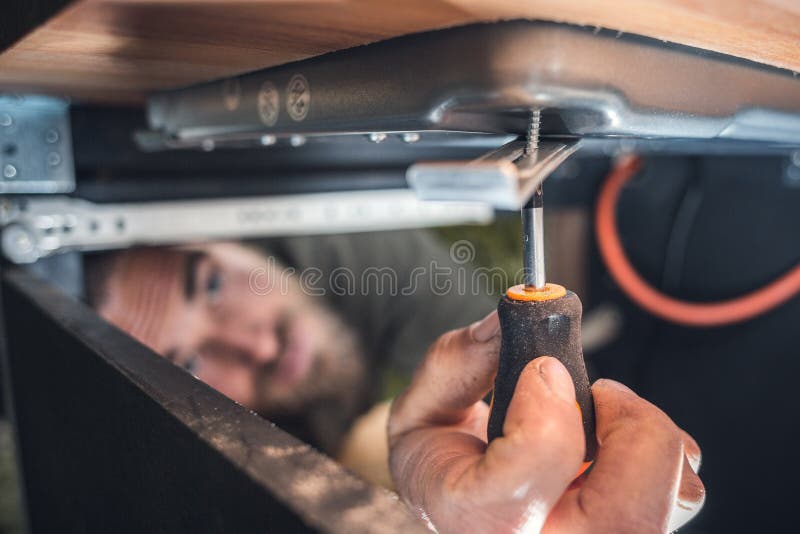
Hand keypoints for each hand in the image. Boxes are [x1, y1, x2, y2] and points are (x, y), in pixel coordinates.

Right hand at [388, 311, 704, 532]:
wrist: (457, 511)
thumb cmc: (437, 472)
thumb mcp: (420, 413)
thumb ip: (458, 361)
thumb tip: (510, 319)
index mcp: (477, 523)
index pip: (530, 478)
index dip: (547, 410)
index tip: (541, 370)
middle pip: (628, 514)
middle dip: (630, 424)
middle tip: (597, 392)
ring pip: (670, 499)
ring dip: (647, 436)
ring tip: (600, 420)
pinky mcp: (626, 531)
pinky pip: (678, 494)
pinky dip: (659, 453)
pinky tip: (613, 444)